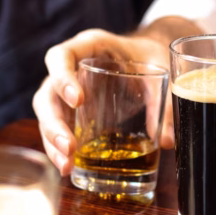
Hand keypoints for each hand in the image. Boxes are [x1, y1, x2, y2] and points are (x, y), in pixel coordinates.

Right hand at [32, 29, 172, 174]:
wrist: (148, 56)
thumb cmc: (150, 56)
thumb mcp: (161, 69)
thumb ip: (164, 100)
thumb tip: (167, 141)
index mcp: (90, 46)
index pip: (61, 56)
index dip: (62, 77)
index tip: (78, 101)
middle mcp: (71, 66)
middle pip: (48, 93)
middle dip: (54, 123)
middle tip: (70, 148)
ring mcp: (67, 89)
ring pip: (48, 114)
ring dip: (52, 141)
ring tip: (66, 167)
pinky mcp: (72, 109)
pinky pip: (58, 127)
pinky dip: (60, 148)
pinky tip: (68, 168)